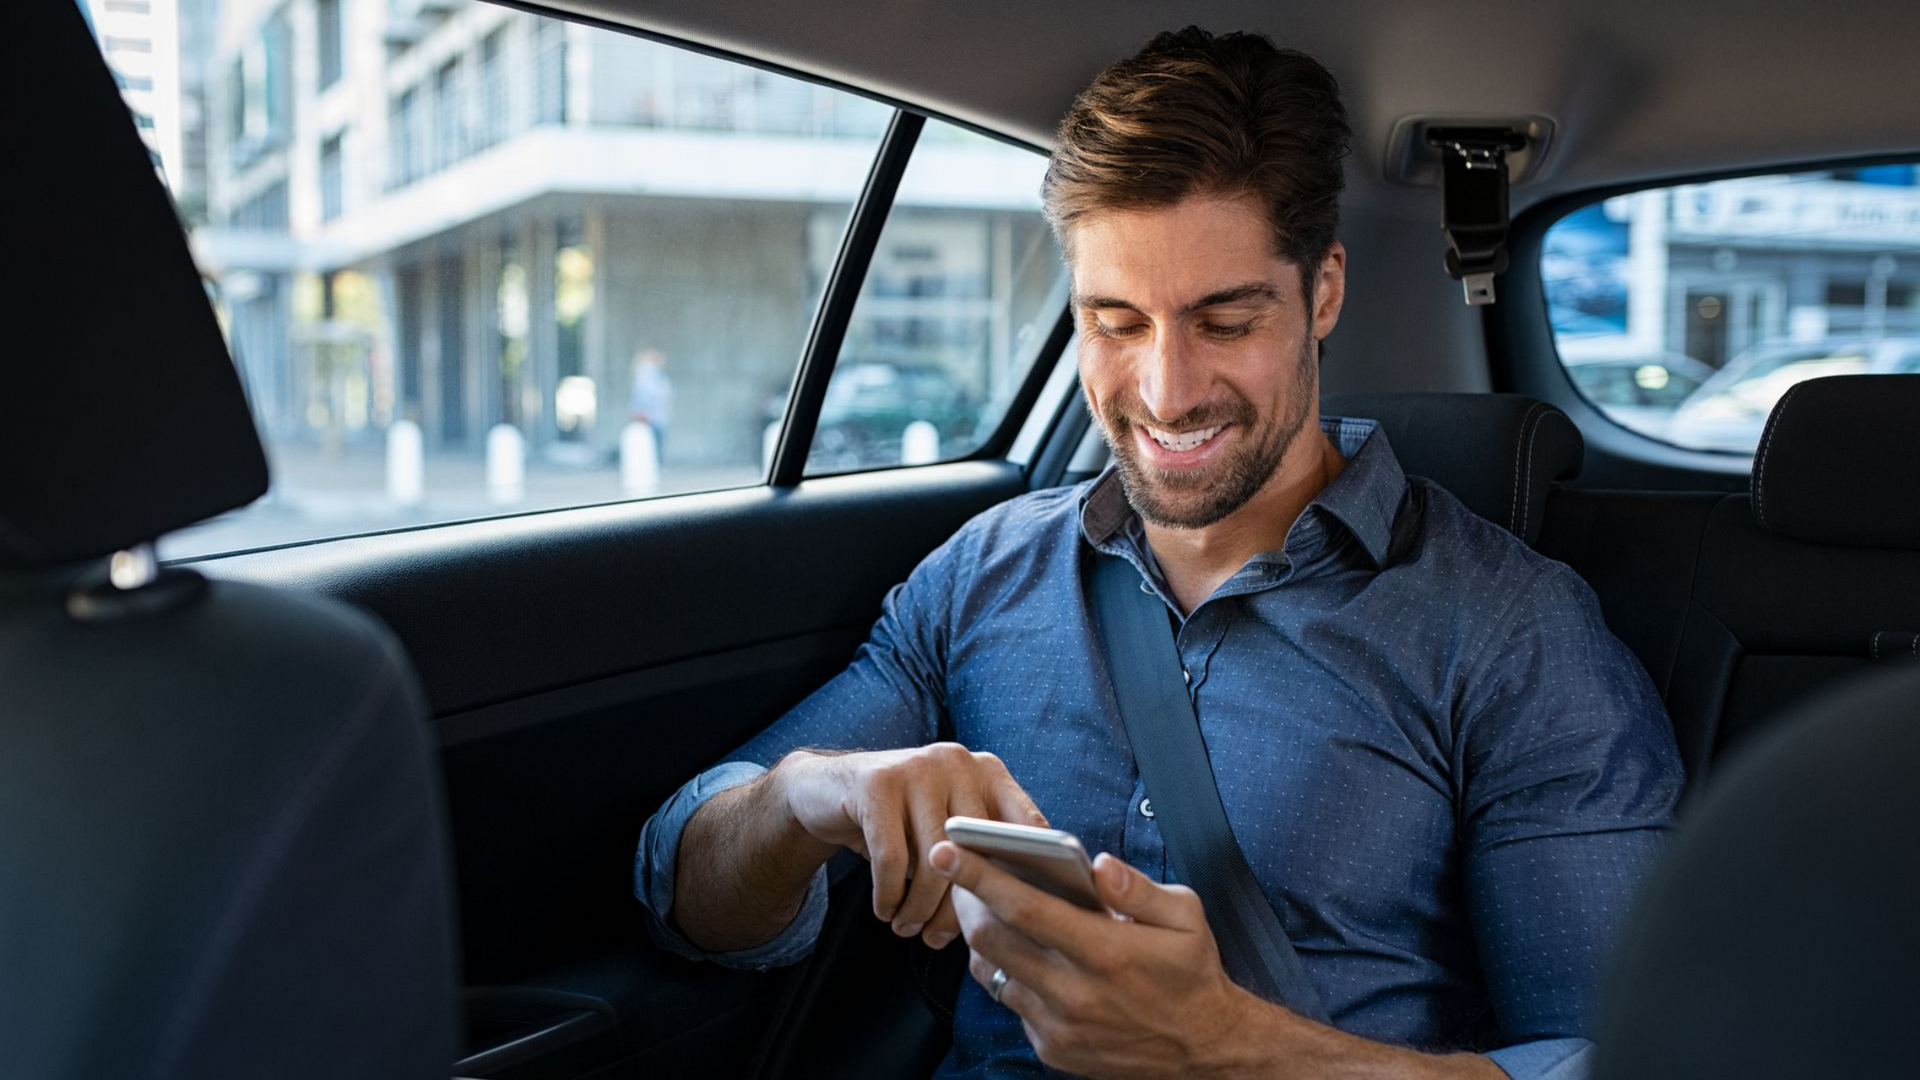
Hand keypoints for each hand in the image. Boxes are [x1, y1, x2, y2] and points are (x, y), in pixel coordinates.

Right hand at [771, 744, 1045, 948]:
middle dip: (959, 907)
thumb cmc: (902, 824)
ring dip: (920, 908)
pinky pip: (892, 859)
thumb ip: (981, 854)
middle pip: (977, 852)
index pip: (1029, 826)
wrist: (828, 790)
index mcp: (988, 771)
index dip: (1028, 875)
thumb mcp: (945, 830)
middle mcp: (959, 762)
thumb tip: (1013, 913)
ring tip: (908, 929)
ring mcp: (918, 767)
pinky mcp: (877, 783)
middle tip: (940, 939)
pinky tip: (886, 911)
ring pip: (934, 860)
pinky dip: (889, 896)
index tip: (1014, 919)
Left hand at [931, 840, 1263, 1078]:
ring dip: (981, 936)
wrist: (1204, 1050)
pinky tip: (1018, 949)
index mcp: (1105, 952)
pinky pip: (1011, 1002)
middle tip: (955, 869)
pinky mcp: (1052, 1048)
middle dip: (964, 898)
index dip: (978, 875)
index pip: (1023, 907)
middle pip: (991, 940)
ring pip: (991, 972)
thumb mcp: (1184, 916)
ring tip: (980, 904)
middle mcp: (1074, 993)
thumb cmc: (1192, 973)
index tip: (947, 849)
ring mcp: (1059, 1026)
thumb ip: (1138, 888)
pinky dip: (1007, 972)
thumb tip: (1098, 864)